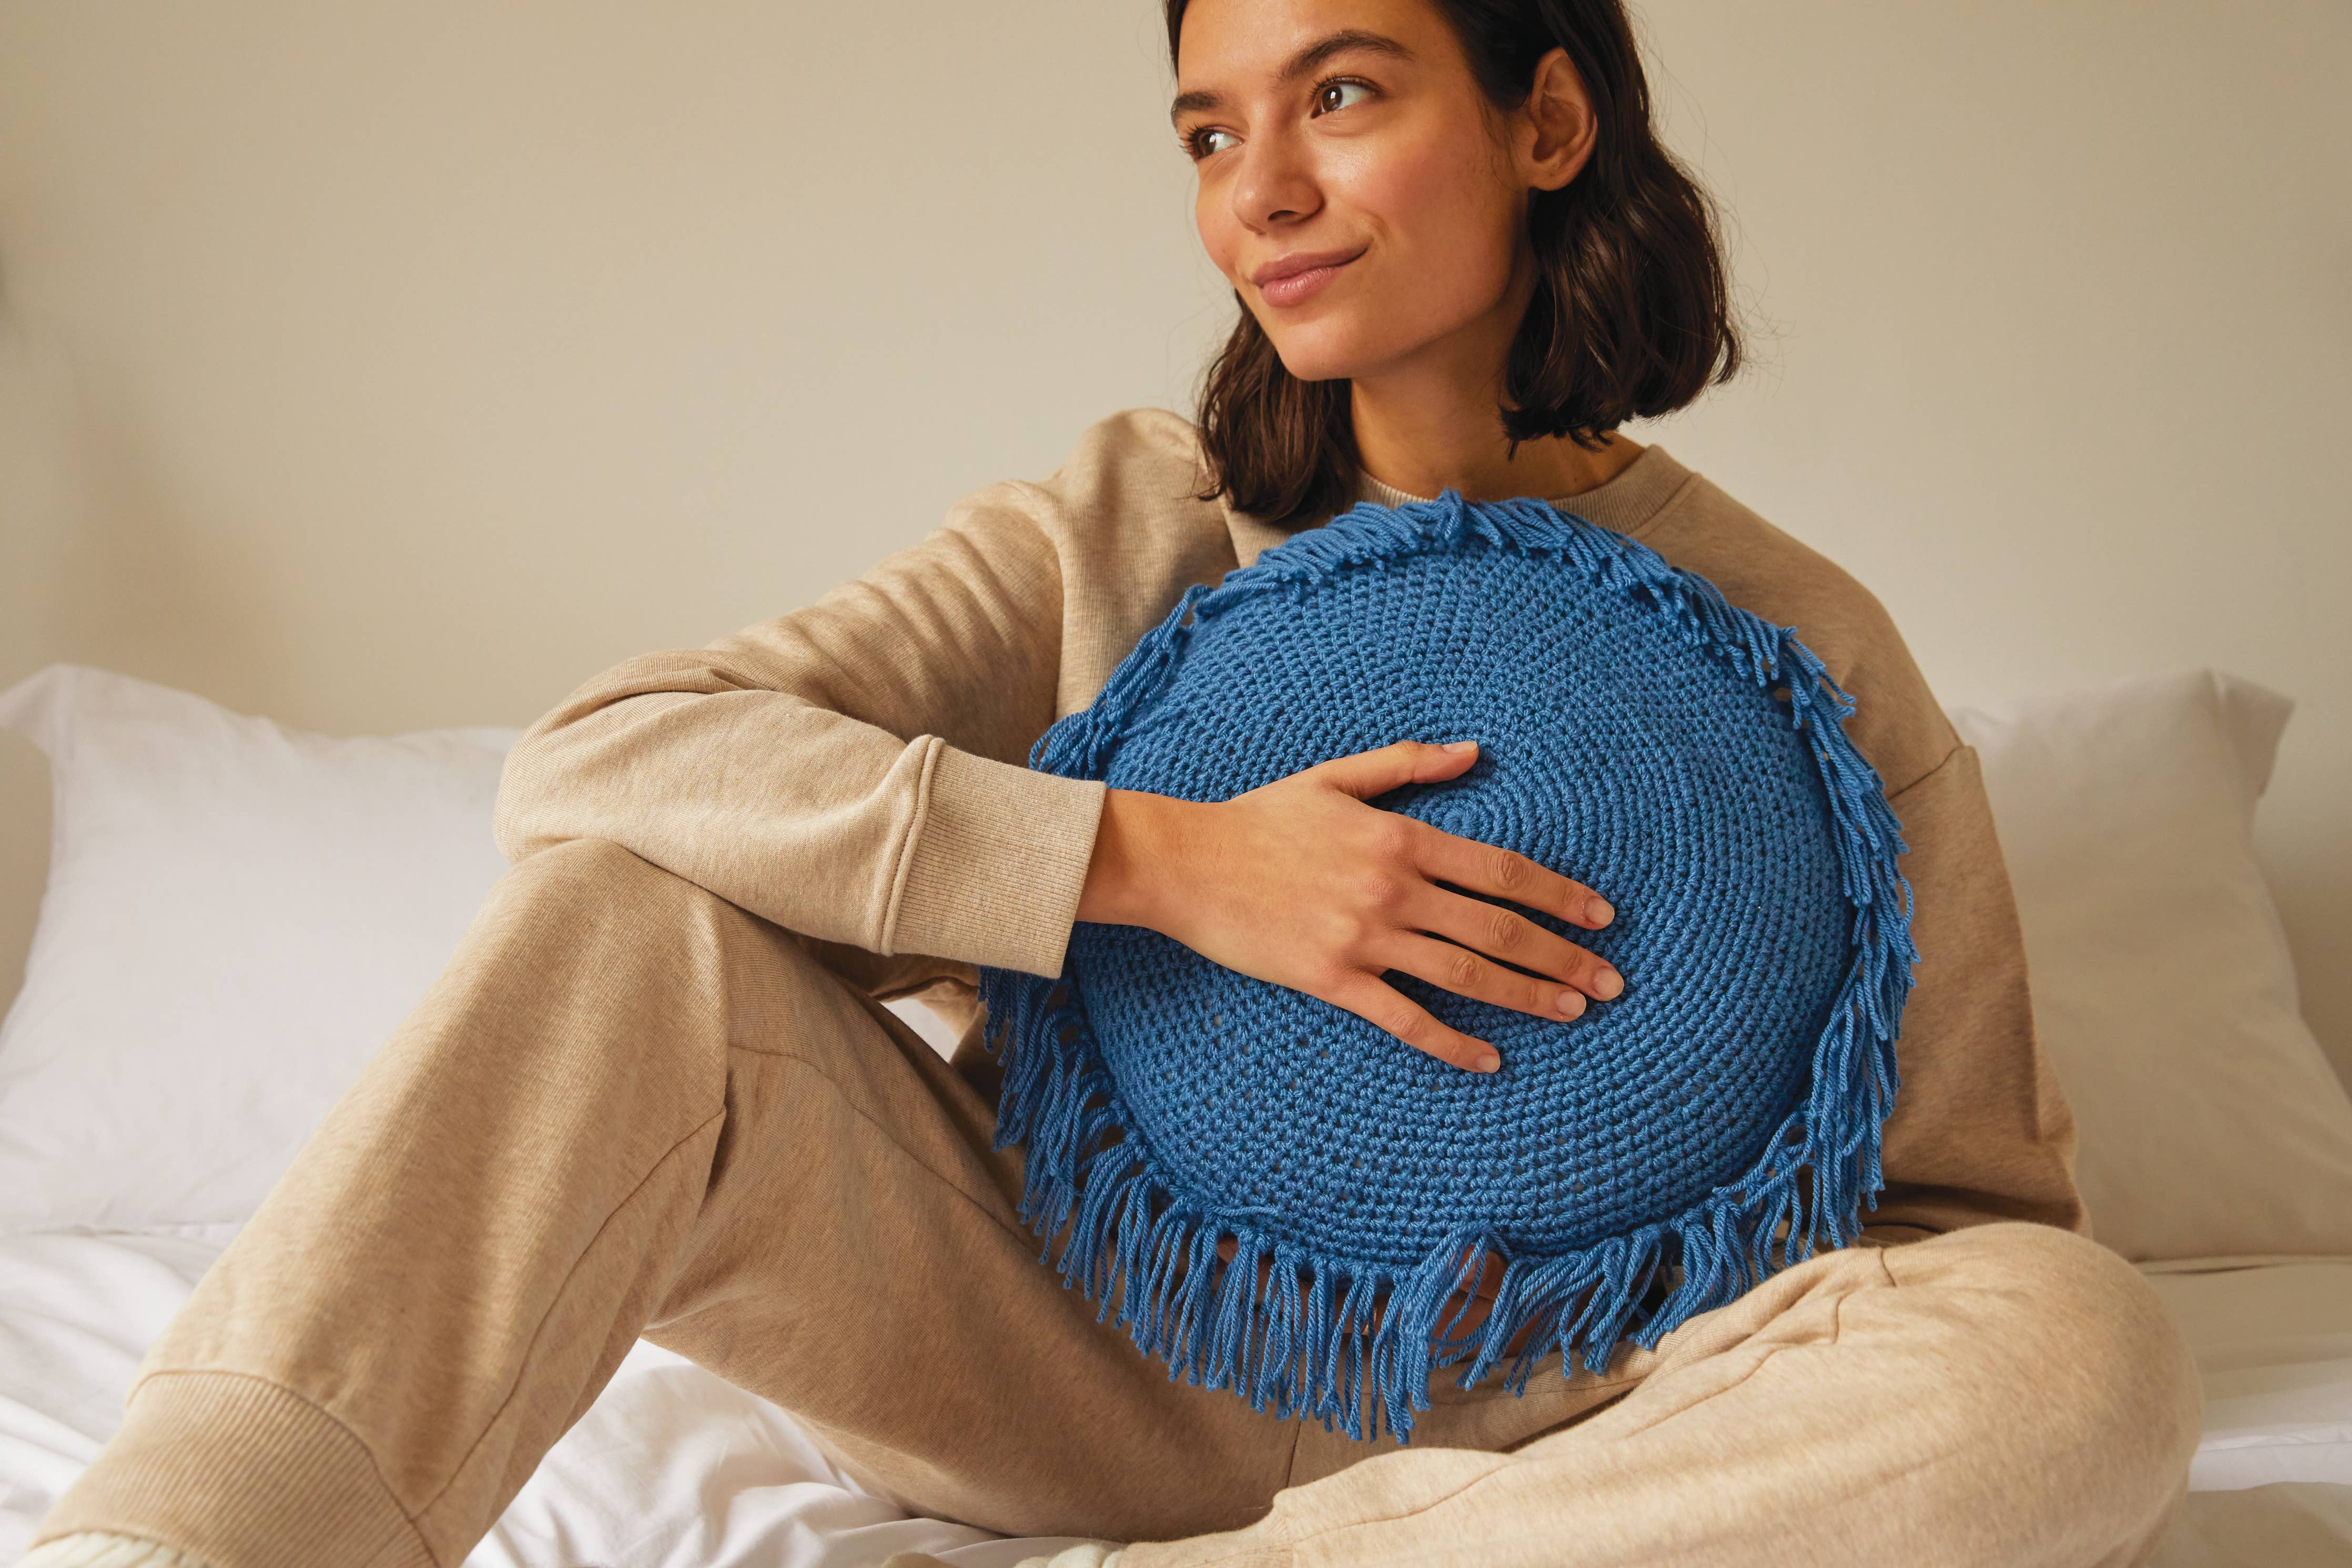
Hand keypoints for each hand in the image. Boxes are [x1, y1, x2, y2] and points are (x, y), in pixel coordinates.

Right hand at [1075, 738, 1620, 1073]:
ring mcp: (1363, 938)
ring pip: (1465, 973)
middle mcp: (1391, 889)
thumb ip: (1407, 764)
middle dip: (1562, 955)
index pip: (1500, 870)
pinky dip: (1452, 1043)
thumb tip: (1474, 751)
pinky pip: (1406, 1019)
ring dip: (1527, 995)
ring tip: (1573, 1011)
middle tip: (1611, 981)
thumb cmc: (1260, 818)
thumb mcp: (1336, 778)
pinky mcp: (1333, 979)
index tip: (1602, 916)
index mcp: (1398, 837)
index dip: (1559, 894)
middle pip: (1497, 927)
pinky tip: (1490, 1060)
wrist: (1186, 864)